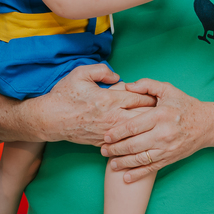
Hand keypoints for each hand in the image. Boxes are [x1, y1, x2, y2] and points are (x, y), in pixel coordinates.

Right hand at [23, 64, 156, 145]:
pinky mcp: (103, 142)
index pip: (139, 98)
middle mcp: (112, 117)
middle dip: (155, 114)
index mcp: (109, 99)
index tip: (158, 96)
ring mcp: (108, 132)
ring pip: (136, 132)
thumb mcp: (80, 73)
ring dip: (147, 129)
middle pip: (143, 117)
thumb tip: (117, 76)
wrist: (50, 119)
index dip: (151, 97)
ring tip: (156, 125)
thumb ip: (102, 70)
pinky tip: (141, 138)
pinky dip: (134, 140)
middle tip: (163, 111)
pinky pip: (124, 143)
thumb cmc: (64, 95)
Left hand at [99, 78, 213, 179]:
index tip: (106, 136)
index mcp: (160, 115)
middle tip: (103, 150)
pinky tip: (126, 178)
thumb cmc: (184, 105)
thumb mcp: (168, 90)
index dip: (117, 132)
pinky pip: (151, 168)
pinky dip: (138, 174)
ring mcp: (167, 148)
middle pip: (133, 144)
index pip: (133, 126)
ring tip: (111, 164)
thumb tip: (127, 86)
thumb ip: (147, 85)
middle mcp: (163, 133)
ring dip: (123, 163)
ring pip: (140, 159)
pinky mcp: (170, 158)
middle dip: (115, 149)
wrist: (207, 124)